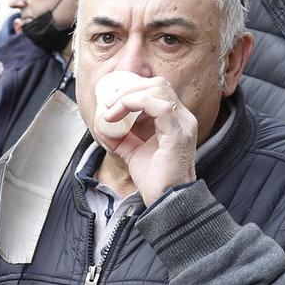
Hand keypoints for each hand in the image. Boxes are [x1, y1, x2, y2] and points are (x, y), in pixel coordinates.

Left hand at [96, 75, 197, 204]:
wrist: (165, 201)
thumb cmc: (154, 180)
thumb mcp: (132, 152)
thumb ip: (121, 137)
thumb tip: (102, 125)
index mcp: (174, 120)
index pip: (156, 90)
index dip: (132, 89)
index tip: (110, 102)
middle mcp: (182, 117)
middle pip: (157, 84)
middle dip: (128, 88)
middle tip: (107, 103)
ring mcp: (182, 123)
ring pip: (157, 89)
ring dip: (127, 96)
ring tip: (109, 110)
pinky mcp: (178, 133)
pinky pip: (158, 105)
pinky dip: (133, 104)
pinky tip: (117, 115)